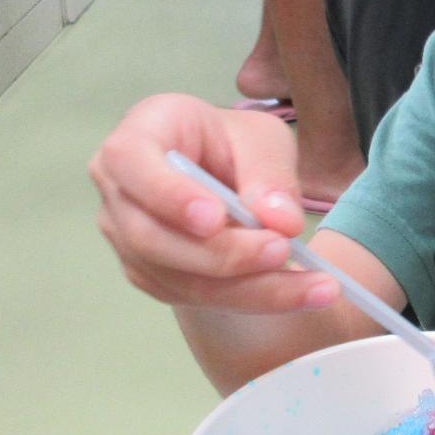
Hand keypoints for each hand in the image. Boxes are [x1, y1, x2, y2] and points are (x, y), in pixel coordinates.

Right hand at [90, 93, 336, 313]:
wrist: (222, 174)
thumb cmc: (232, 144)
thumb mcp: (262, 139)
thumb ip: (269, 173)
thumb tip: (281, 222)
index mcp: (138, 135)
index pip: (130, 163)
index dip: (168, 195)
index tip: (215, 219)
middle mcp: (118, 189)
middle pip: (150, 236)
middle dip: (222, 254)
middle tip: (282, 250)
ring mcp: (126, 238)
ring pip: (176, 278)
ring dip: (249, 289)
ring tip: (316, 285)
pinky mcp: (151, 274)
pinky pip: (194, 298)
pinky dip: (251, 300)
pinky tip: (300, 293)